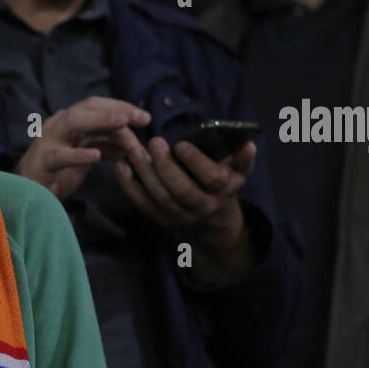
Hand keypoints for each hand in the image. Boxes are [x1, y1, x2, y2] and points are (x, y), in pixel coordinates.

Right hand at [14, 97, 150, 200]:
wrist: (26, 196)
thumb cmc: (55, 175)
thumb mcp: (85, 159)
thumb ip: (104, 147)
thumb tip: (130, 142)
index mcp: (68, 124)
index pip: (96, 106)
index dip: (121, 107)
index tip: (145, 118)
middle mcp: (57, 126)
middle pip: (87, 107)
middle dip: (116, 110)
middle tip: (141, 118)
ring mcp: (47, 142)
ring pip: (72, 122)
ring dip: (99, 120)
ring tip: (122, 123)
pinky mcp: (40, 162)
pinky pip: (59, 155)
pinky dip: (77, 154)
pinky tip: (95, 155)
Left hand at [115, 137, 257, 281]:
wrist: (211, 225)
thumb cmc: (222, 187)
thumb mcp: (237, 174)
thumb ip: (242, 159)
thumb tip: (248, 144)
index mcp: (222, 192)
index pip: (211, 178)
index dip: (196, 162)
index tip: (181, 144)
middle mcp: (201, 207)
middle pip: (181, 190)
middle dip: (165, 166)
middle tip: (154, 142)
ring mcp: (178, 216)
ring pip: (159, 197)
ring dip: (144, 173)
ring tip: (134, 150)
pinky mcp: (159, 219)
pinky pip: (141, 203)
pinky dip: (128, 185)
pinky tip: (120, 166)